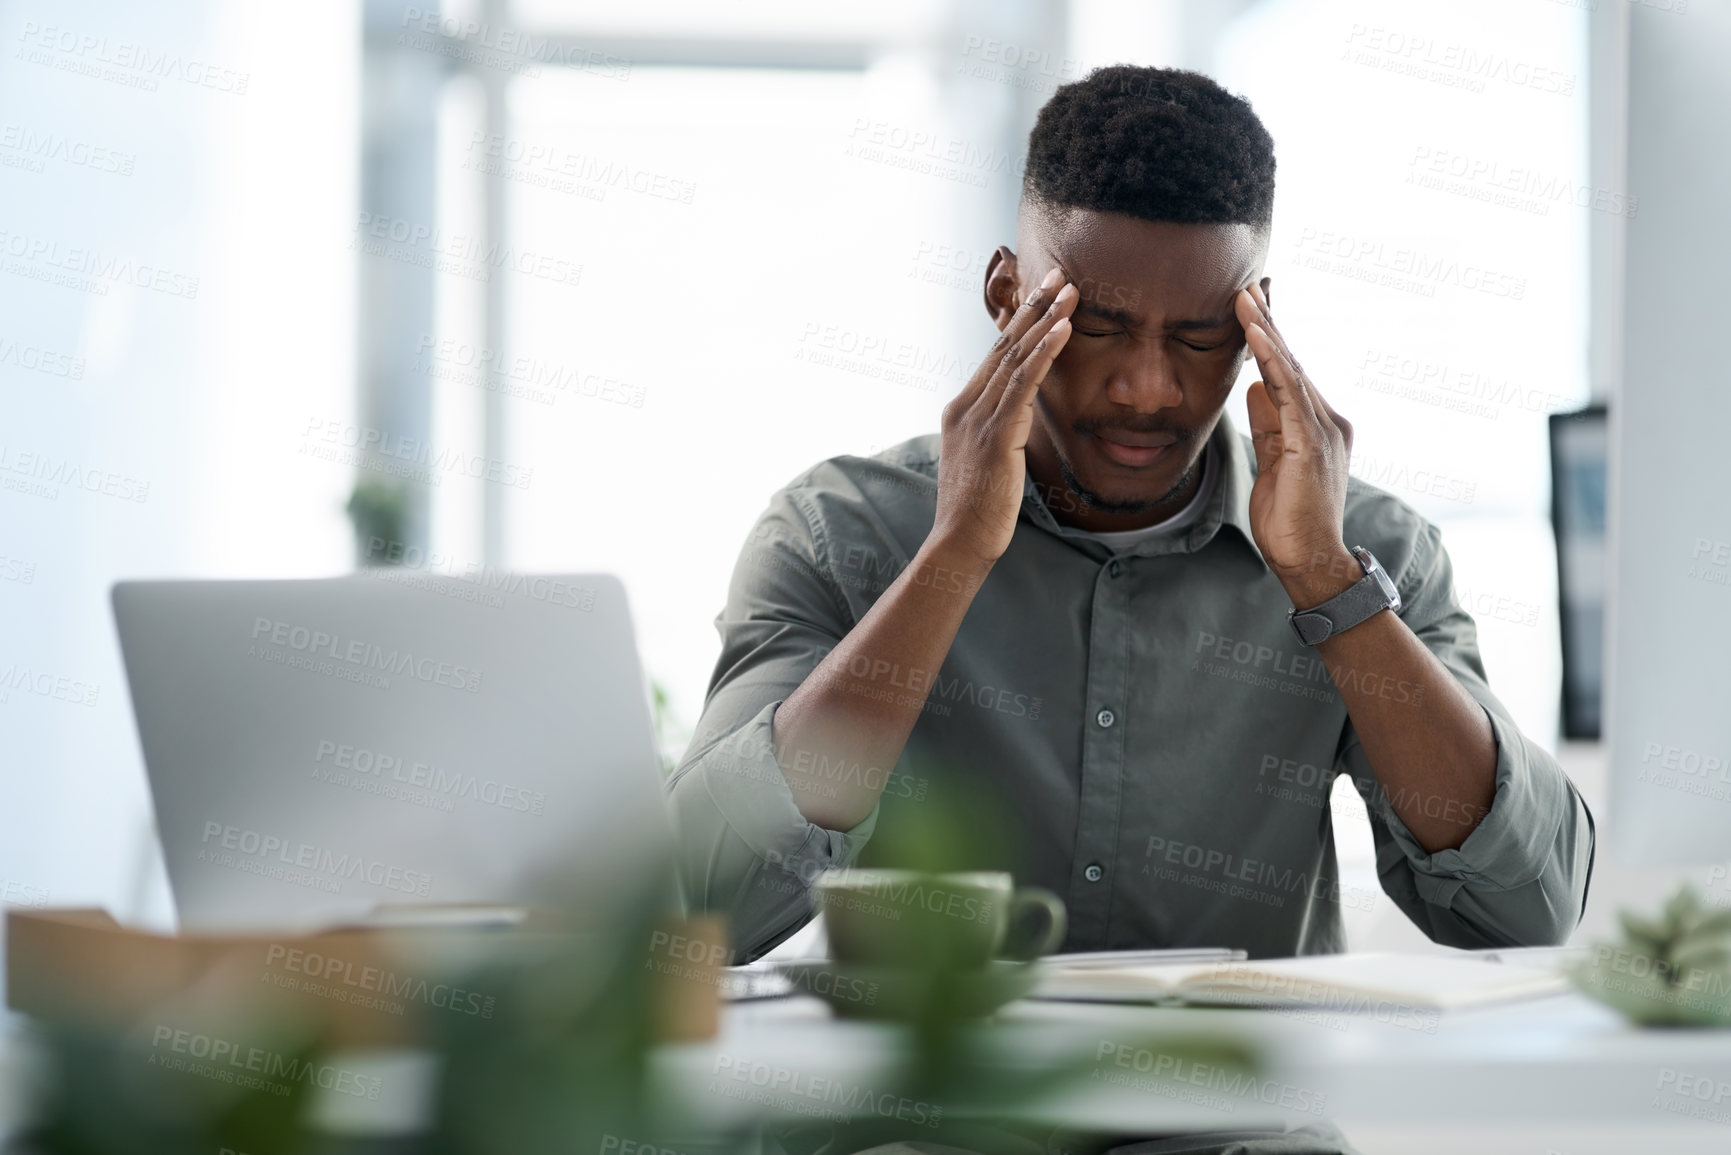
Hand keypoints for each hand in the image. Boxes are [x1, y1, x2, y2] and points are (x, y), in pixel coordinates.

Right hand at [932, 268, 1075, 567]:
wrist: (959, 541)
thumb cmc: (976, 510)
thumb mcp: (985, 461)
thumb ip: (997, 433)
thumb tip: (1016, 422)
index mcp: (961, 409)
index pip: (995, 356)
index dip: (1019, 322)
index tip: (1041, 293)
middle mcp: (966, 405)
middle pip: (1004, 345)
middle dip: (1034, 306)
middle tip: (1058, 273)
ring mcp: (978, 418)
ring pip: (1016, 356)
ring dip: (1046, 318)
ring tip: (1070, 289)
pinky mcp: (996, 433)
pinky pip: (1024, 383)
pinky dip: (1045, 351)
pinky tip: (1064, 328)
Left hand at [1234, 284, 1356, 604]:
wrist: (1309, 561)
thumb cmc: (1289, 520)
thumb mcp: (1272, 461)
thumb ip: (1268, 424)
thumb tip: (1254, 387)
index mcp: (1316, 425)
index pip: (1288, 372)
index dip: (1269, 338)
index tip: (1250, 304)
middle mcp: (1326, 420)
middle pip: (1291, 361)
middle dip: (1268, 321)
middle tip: (1247, 283)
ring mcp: (1322, 430)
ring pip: (1290, 369)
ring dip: (1265, 330)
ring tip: (1244, 296)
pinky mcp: (1312, 443)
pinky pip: (1288, 391)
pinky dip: (1271, 359)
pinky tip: (1255, 334)